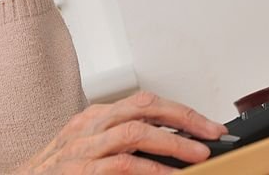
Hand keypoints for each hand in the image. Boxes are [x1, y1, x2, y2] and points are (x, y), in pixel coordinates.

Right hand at [16, 91, 227, 173]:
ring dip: (173, 143)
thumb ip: (121, 142)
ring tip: (198, 155)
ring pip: (136, 131)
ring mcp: (84, 147)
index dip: (179, 111)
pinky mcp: (80, 171)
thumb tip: (167, 145)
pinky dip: (150, 170)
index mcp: (95, 116)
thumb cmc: (57, 172)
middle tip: (212, 133)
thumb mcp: (88, 148)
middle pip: (145, 106)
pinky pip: (122, 165)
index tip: (207, 125)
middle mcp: (90, 125)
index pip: (145, 101)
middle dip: (184, 118)